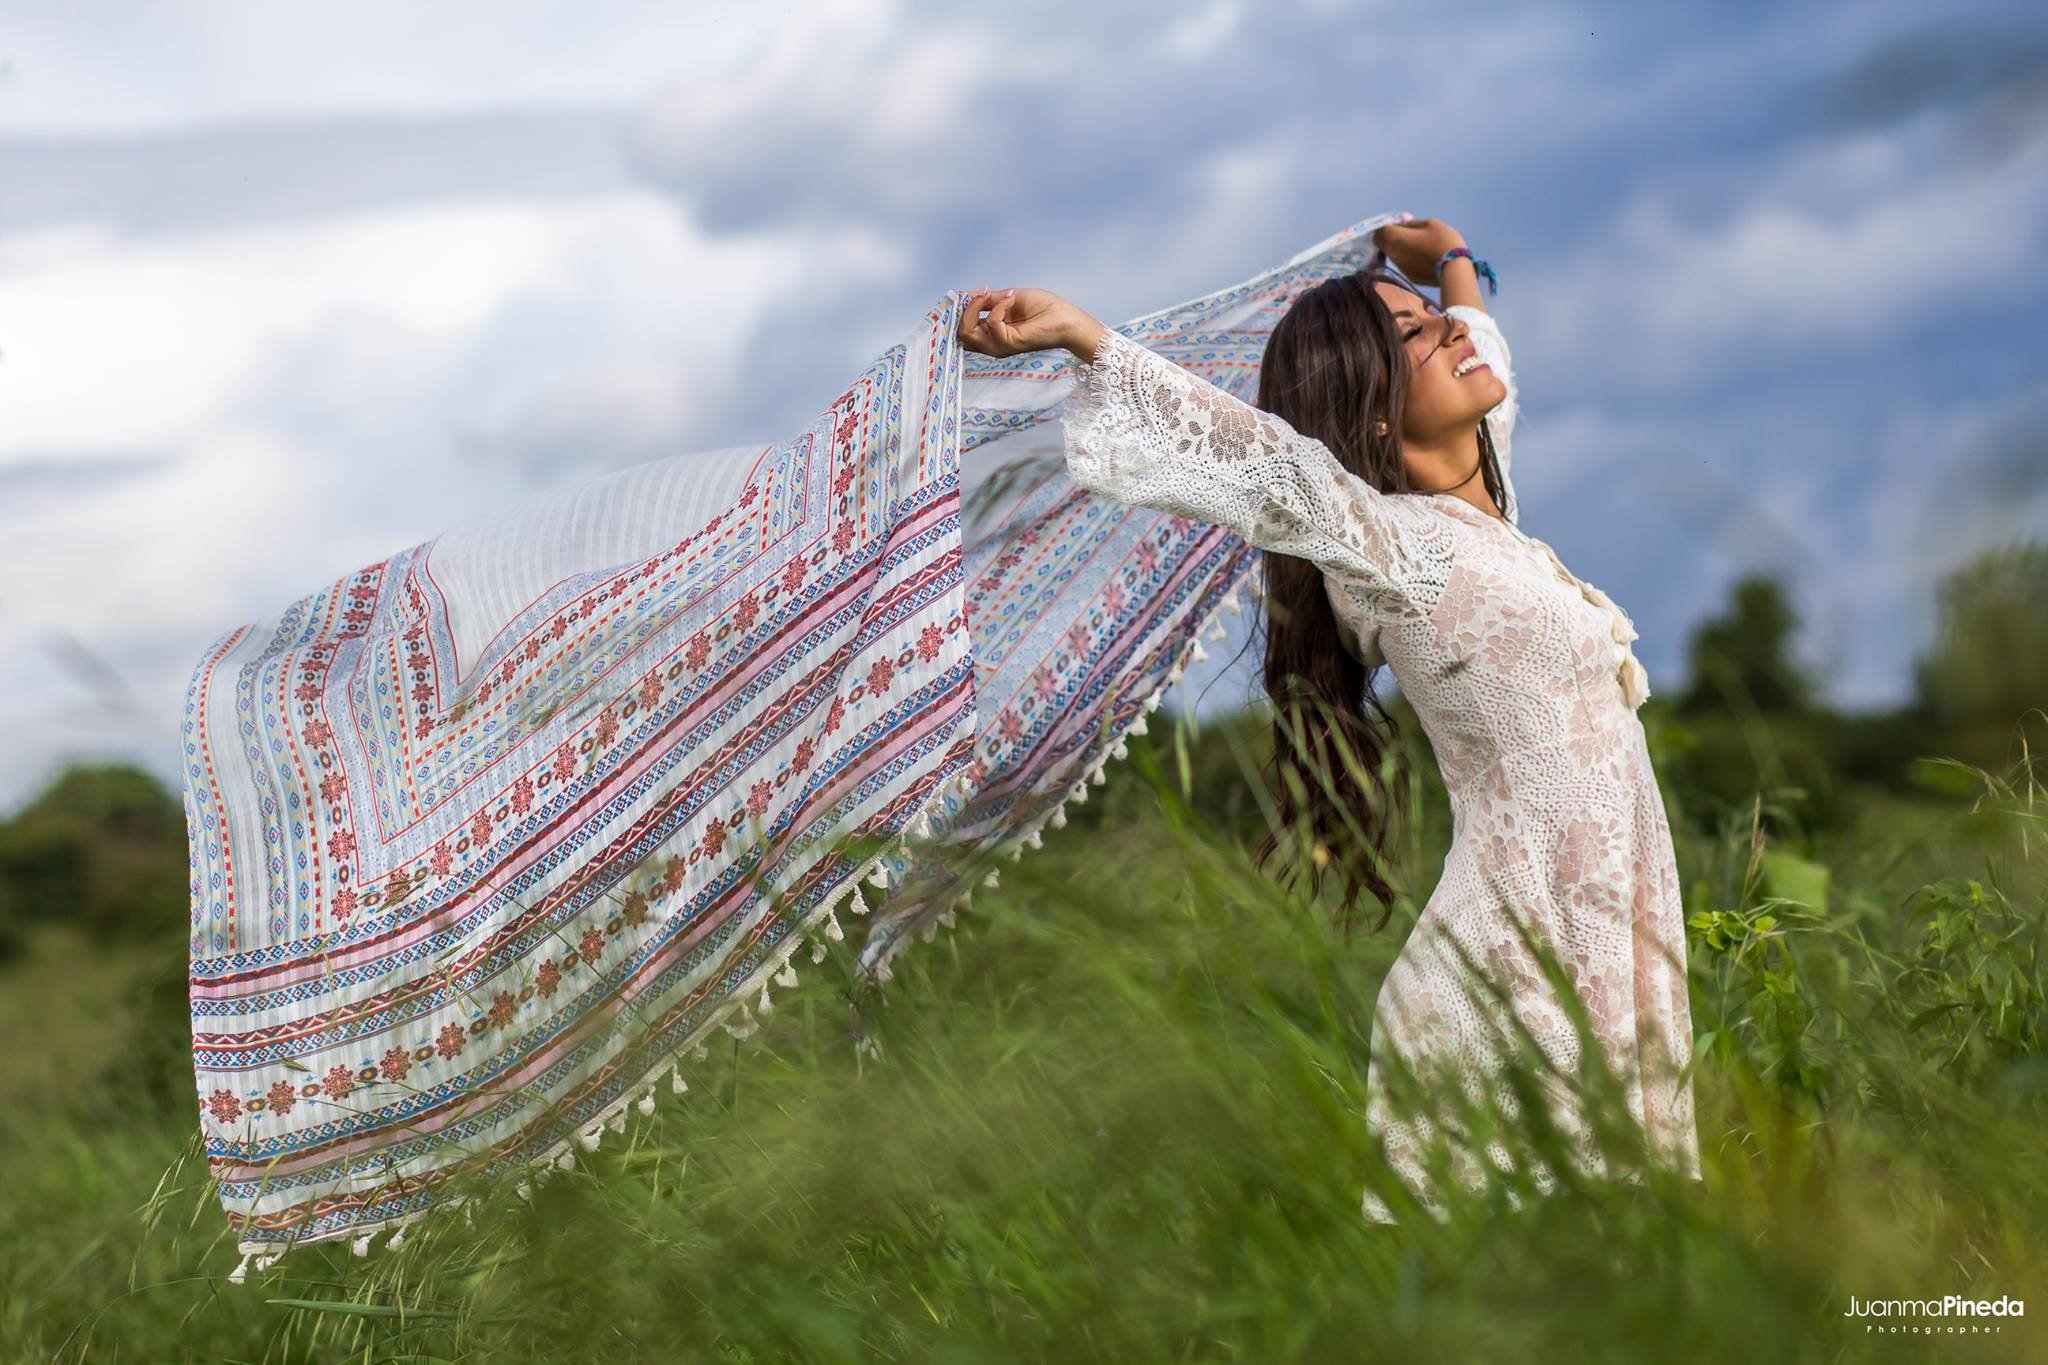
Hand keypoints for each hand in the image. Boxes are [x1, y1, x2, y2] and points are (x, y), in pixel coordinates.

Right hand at [958, 287, 1097, 358]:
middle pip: (961, 333)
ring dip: (977, 307)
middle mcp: (993, 344)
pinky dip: (999, 307)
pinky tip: (1012, 299)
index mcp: (992, 334)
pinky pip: (991, 324)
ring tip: (994, 294)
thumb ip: (987, 300)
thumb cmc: (1043, 308)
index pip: (963, 329)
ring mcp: (999, 346)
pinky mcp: (1009, 344)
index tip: (968, 293)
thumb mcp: (1008, 298)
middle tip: (982, 293)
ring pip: (968, 332)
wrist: (1065, 317)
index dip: (959, 311)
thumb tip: (965, 295)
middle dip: (965, 309)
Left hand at [1371, 216, 1467, 282]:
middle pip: (1381, 243)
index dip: (1387, 224)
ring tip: (1416, 244)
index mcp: (1395, 238)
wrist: (1454, 268)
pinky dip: (1407, 257)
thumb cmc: (1443, 240)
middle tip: (1404, 232)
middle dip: (1388, 236)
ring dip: (1398, 247)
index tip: (1399, 223)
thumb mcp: (1430, 224)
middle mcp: (1393, 253)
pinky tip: (1421, 256)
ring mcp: (1399, 267)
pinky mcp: (1408, 276)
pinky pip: (1402, 263)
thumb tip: (1403, 222)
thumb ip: (1412, 223)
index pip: (1379, 229)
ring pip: (1391, 253)